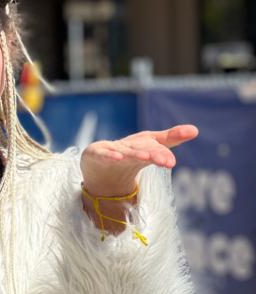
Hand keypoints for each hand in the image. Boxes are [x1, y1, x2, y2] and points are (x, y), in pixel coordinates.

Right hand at [81, 124, 198, 196]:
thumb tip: (196, 129)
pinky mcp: (97, 154)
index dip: (163, 153)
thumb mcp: (151, 145)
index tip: (172, 162)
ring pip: (125, 153)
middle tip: (166, 160)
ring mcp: (112, 149)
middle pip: (143, 150)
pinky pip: (103, 155)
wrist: (101, 164)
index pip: (156, 147)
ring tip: (145, 157)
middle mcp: (129, 146)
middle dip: (154, 154)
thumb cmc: (130, 151)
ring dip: (135, 154)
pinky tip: (116, 157)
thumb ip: (171, 138)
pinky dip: (109, 155)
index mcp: (143, 144)